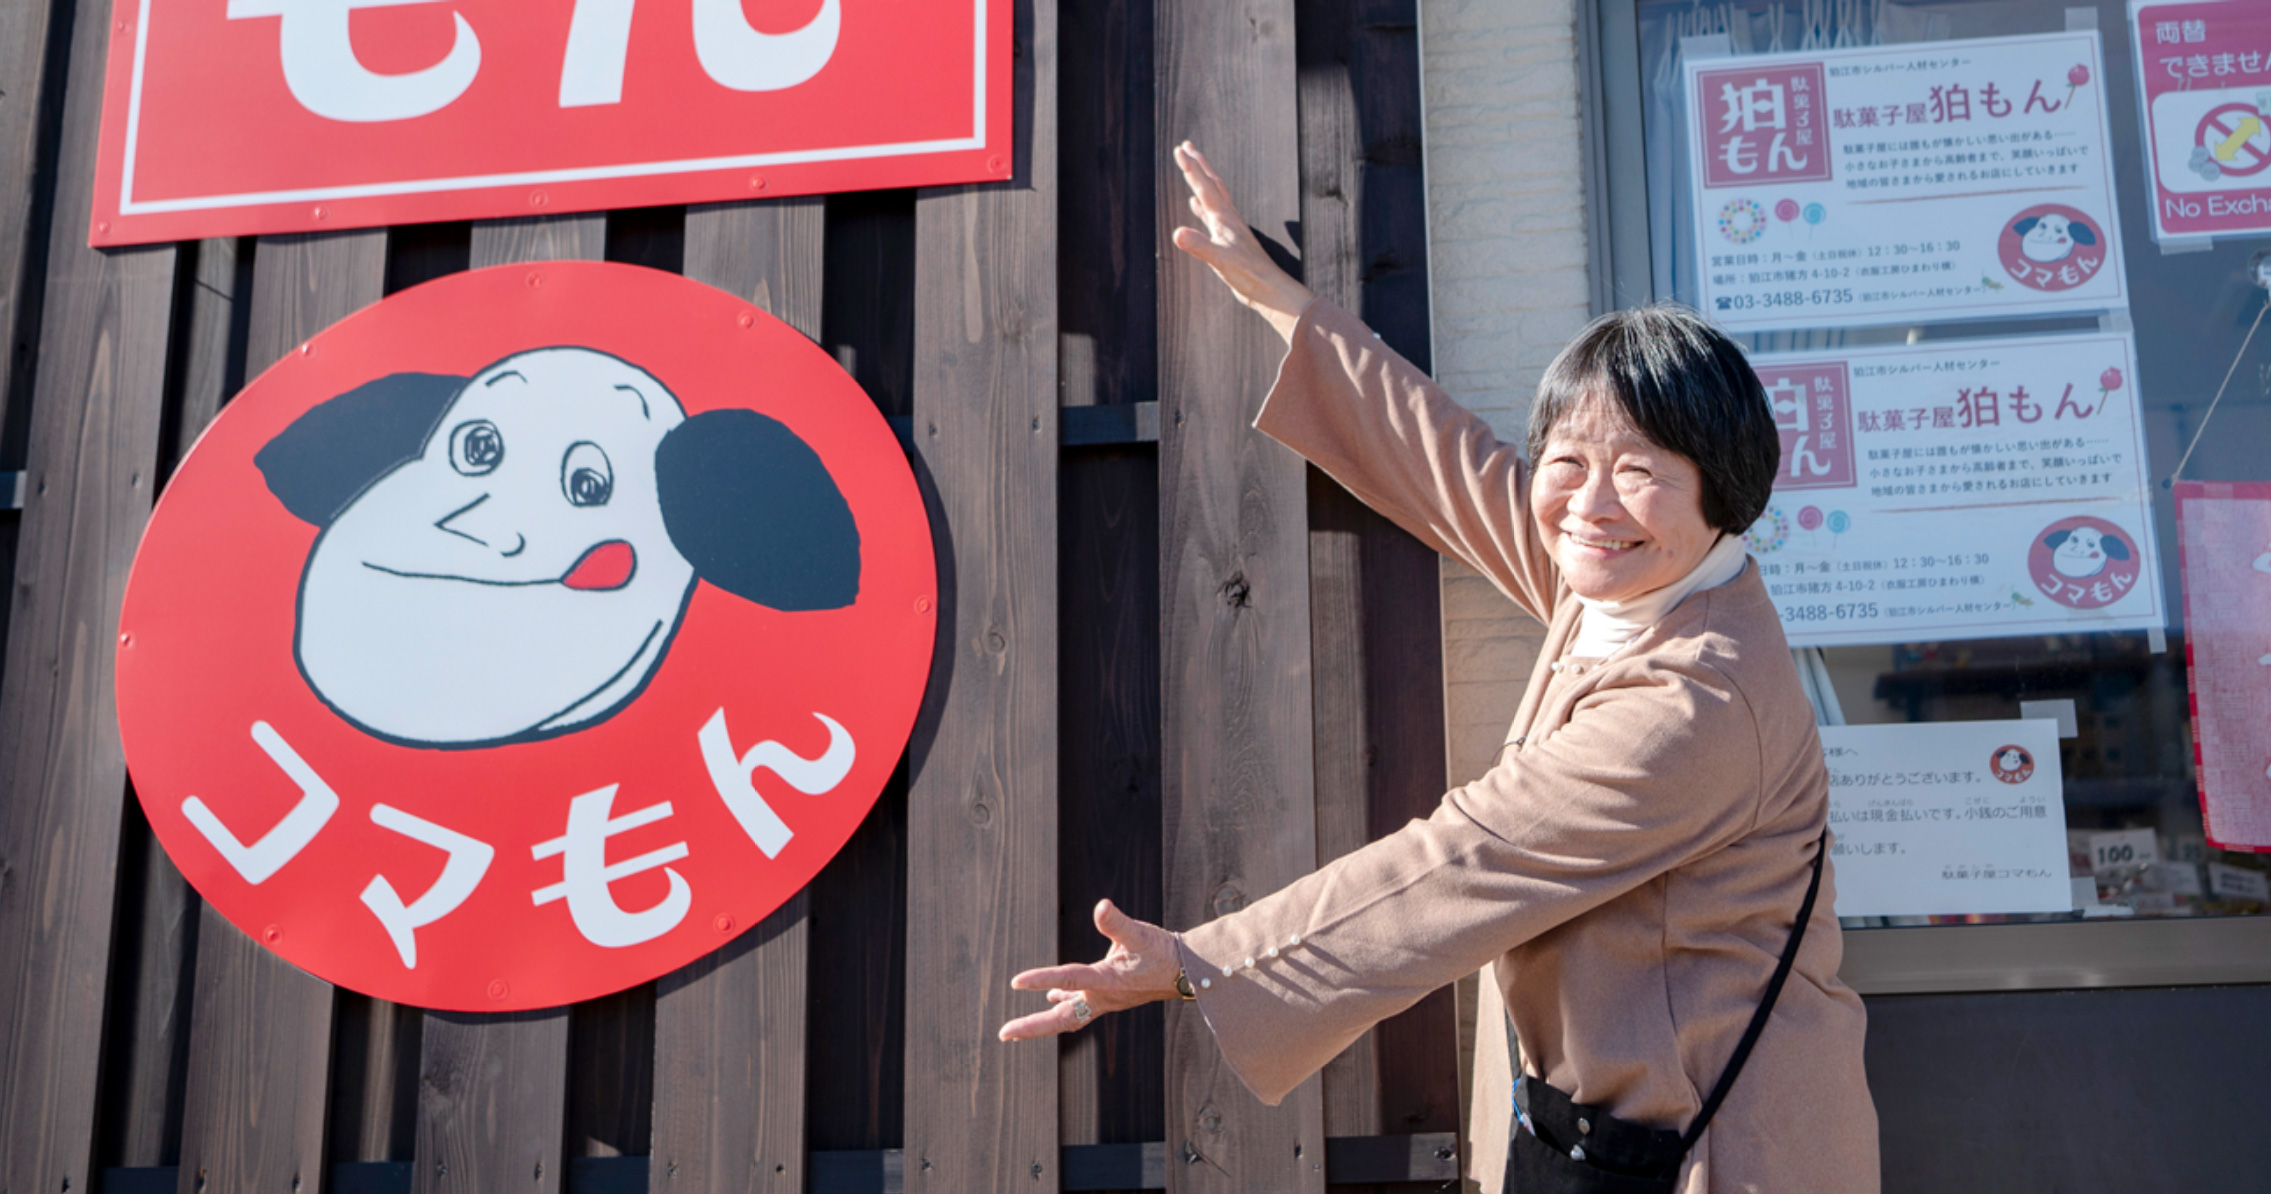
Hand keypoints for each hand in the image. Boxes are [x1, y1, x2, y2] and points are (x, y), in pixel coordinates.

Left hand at [998, 899, 1181, 1040]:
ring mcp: (1105, 1000)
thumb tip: (1101, 906)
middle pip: (1062, 1018)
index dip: (1042, 980)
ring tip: (1017, 1028)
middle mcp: (1103, 996)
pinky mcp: (1109, 996)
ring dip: (1042, 1022)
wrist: (1187, 972)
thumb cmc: (1163, 952)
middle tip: (1004, 1033)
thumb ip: (1117, 922)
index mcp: (1107, 981)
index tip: (1016, 982)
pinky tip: (1052, 999)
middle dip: (1032, 1026)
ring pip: (1069, 1016)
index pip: (1069, 980)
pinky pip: (1080, 1006)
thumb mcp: (1140, 933)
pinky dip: (1062, 1004)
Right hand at [1170, 141, 1313, 343]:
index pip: (1204, 187)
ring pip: (1213, 194)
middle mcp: (1227, 217)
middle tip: (1185, 146)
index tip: (1178, 150)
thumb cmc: (1248, 275)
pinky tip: (1194, 204)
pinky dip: (1201, 206)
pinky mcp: (1228, 239)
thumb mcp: (1220, 260)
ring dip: (1202, 179)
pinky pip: (1211, 215)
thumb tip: (1177, 233)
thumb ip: (1199, 246)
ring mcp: (1229, 227)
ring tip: (1192, 166)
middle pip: (1211, 182)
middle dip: (1198, 163)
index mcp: (1224, 218)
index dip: (1190, 168)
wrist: (1268, 288)